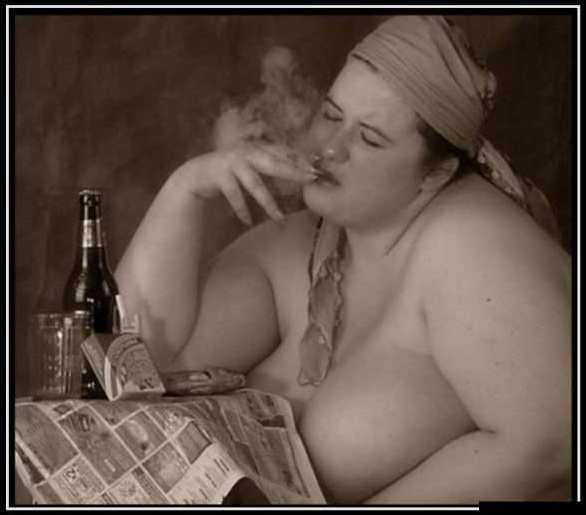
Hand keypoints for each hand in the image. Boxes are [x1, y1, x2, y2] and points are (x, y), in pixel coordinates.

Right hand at [172, 143, 316, 224]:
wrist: (199, 173)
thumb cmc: (232, 172)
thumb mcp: (254, 166)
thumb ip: (273, 167)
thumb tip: (302, 174)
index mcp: (257, 149)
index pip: (284, 153)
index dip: (300, 161)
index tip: (316, 171)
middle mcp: (246, 153)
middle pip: (275, 164)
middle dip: (293, 172)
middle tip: (310, 180)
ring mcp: (232, 164)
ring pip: (256, 185)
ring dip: (268, 203)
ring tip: (279, 219)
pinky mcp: (219, 176)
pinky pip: (235, 195)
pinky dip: (242, 209)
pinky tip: (248, 220)